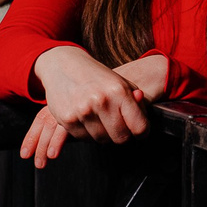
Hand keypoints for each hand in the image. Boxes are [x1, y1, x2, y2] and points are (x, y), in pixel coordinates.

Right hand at [22, 47, 161, 165]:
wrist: (63, 66)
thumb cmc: (95, 75)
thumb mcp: (121, 82)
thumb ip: (136, 102)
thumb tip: (144, 118)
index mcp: (119, 91)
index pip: (139, 127)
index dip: (142, 133)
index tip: (141, 133)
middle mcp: (101, 102)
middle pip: (121, 138)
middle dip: (123, 135)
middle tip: (120, 126)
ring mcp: (82, 112)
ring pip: (102, 140)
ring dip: (105, 134)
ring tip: (101, 119)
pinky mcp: (67, 120)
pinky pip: (84, 138)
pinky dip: (88, 133)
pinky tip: (87, 119)